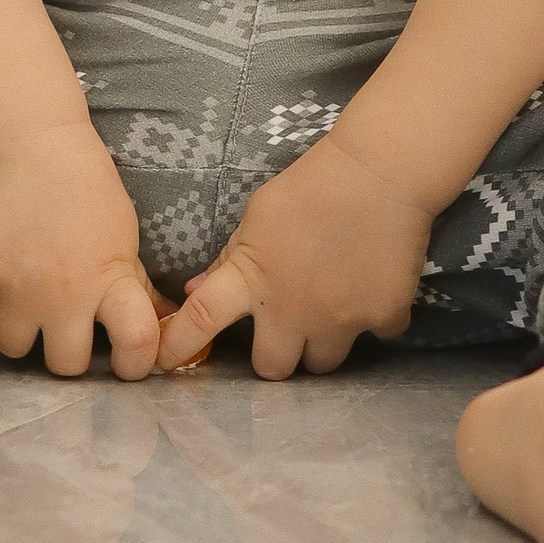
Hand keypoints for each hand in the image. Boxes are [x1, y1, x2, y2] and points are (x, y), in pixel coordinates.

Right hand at [0, 130, 162, 378]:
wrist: (31, 143)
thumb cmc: (88, 186)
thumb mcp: (124, 234)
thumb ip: (134, 282)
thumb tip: (160, 319)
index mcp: (110, 280)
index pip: (137, 345)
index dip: (136, 365)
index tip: (126, 364)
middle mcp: (63, 294)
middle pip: (65, 366)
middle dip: (67, 351)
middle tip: (64, 327)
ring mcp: (15, 287)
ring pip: (13, 348)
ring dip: (20, 329)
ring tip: (24, 300)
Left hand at [157, 133, 439, 378]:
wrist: (380, 173)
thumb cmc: (311, 186)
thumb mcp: (258, 216)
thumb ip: (231, 258)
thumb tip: (196, 290)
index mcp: (252, 278)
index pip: (201, 319)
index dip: (177, 345)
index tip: (162, 364)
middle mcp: (291, 310)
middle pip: (272, 369)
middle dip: (276, 354)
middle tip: (287, 327)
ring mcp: (339, 320)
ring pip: (322, 364)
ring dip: (323, 342)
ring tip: (335, 307)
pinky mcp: (382, 317)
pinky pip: (376, 336)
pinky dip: (375, 318)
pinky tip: (375, 287)